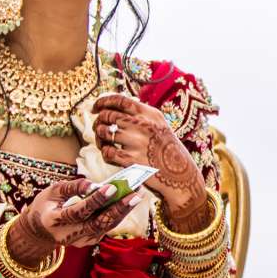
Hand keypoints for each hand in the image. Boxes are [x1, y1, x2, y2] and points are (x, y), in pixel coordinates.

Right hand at [18, 176, 139, 252]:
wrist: (40, 231)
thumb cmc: (46, 206)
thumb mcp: (52, 192)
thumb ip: (72, 187)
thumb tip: (95, 185)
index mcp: (54, 221)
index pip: (78, 211)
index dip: (95, 200)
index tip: (111, 187)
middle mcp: (68, 235)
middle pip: (97, 223)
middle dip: (118, 208)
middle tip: (136, 194)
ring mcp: (79, 241)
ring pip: (105, 227)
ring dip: (123, 211)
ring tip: (137, 195)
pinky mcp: (87, 242)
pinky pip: (105, 228)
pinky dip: (117, 215)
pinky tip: (128, 202)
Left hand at [87, 92, 208, 223]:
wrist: (181, 177)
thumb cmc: (168, 152)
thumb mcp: (160, 126)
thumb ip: (141, 116)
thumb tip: (114, 108)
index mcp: (151, 114)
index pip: (120, 100)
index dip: (103, 102)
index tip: (95, 108)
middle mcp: (144, 125)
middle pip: (108, 115)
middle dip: (99, 122)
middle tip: (99, 129)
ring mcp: (138, 143)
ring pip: (104, 132)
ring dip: (99, 138)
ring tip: (104, 143)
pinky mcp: (132, 161)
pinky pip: (107, 152)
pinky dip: (105, 153)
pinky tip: (111, 155)